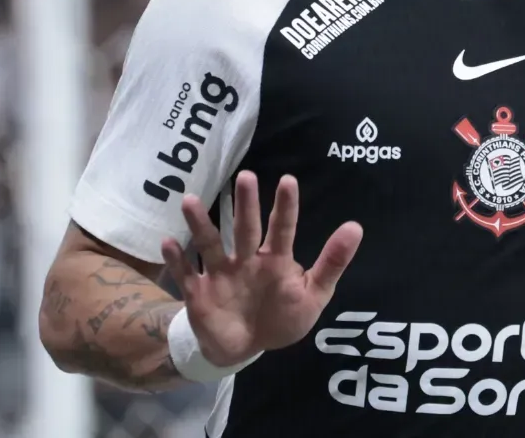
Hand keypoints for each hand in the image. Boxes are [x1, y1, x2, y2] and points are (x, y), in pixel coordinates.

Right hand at [160, 171, 362, 367]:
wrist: (245, 348)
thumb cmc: (280, 316)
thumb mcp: (313, 295)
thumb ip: (332, 263)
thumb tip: (356, 226)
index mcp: (275, 260)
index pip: (282, 229)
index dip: (285, 207)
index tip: (288, 181)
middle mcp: (246, 260)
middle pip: (246, 229)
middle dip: (245, 205)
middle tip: (245, 177)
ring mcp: (221, 275)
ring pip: (210, 245)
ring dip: (201, 224)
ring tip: (190, 200)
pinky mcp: (199, 294)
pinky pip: (186, 274)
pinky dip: (176, 260)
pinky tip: (168, 242)